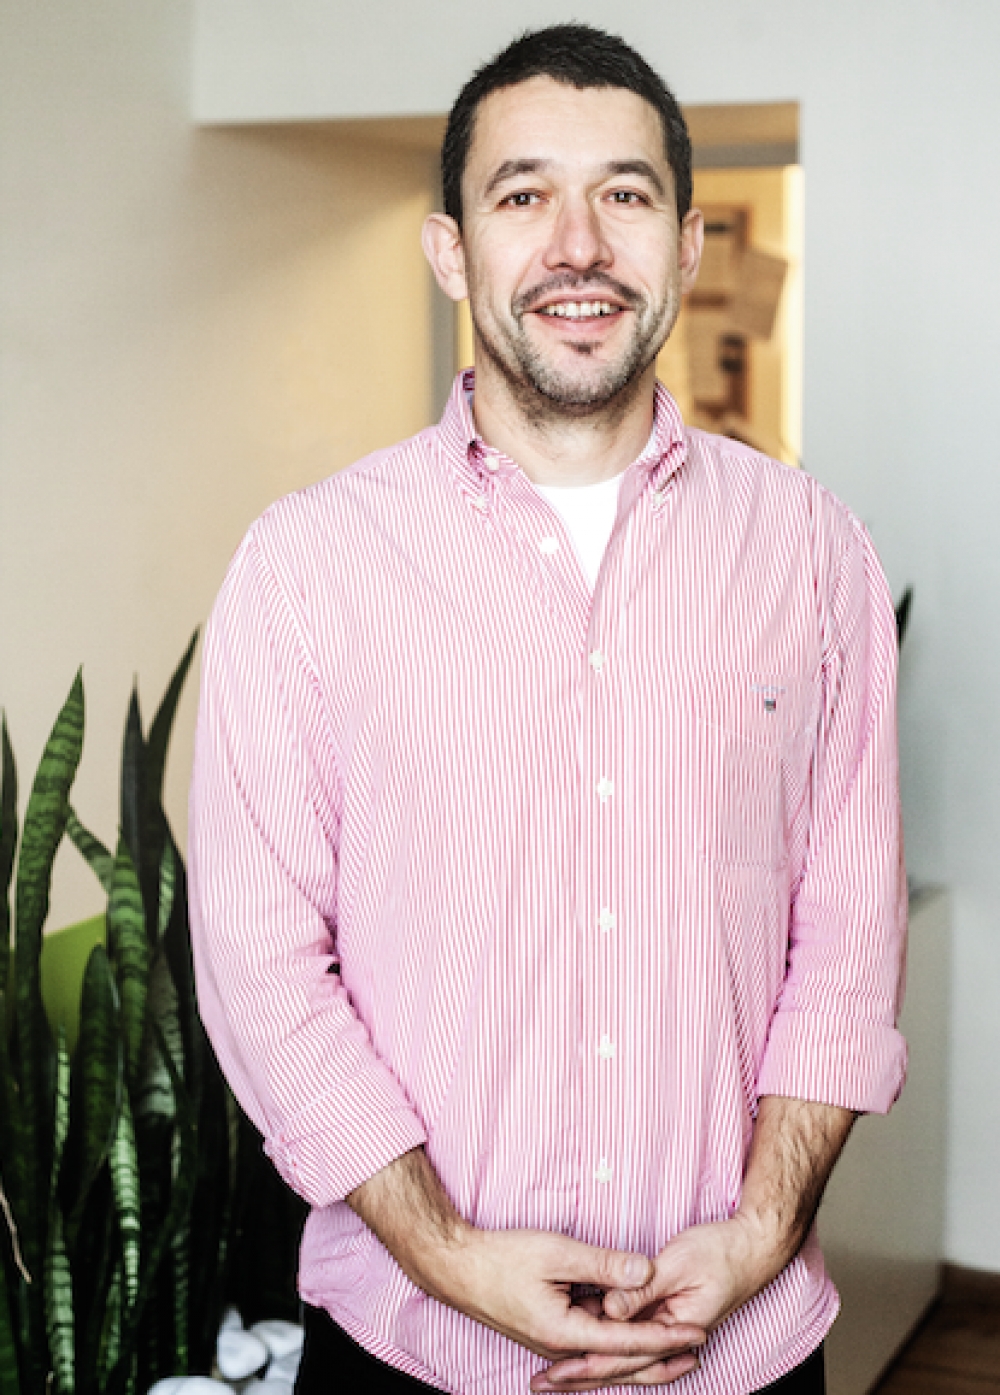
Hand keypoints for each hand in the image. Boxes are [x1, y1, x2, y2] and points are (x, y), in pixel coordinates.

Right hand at [445, 1227, 705, 1374]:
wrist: (456, 1266)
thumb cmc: (501, 1257)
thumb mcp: (557, 1252)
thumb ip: (604, 1264)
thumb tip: (647, 1270)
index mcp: (564, 1333)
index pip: (627, 1341)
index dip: (665, 1336)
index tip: (697, 1333)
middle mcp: (561, 1346)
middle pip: (621, 1358)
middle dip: (662, 1353)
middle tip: (700, 1346)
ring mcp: (554, 1341)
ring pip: (607, 1350)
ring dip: (642, 1346)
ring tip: (678, 1342)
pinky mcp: (549, 1329)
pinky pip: (591, 1339)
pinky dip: (618, 1336)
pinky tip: (634, 1326)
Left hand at [533, 1215, 775, 1390]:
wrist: (754, 1247)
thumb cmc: (720, 1251)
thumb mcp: (677, 1264)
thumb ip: (642, 1289)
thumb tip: (608, 1310)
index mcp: (677, 1330)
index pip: (625, 1355)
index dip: (587, 1363)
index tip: (556, 1371)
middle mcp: (672, 1338)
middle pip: (621, 1364)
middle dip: (581, 1375)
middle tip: (542, 1384)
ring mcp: (670, 1330)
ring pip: (625, 1355)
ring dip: (590, 1364)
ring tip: (554, 1374)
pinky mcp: (667, 1318)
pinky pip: (632, 1338)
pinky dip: (607, 1344)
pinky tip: (583, 1345)